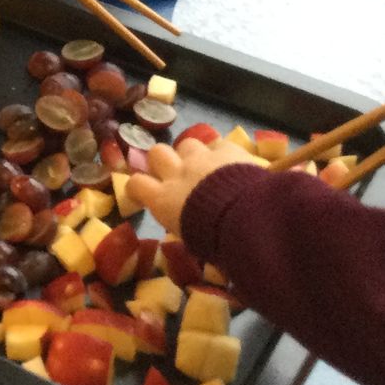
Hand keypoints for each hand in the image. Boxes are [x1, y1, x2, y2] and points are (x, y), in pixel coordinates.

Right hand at [124, 136, 262, 234]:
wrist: (248, 220)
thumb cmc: (217, 241)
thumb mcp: (191, 241)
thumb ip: (183, 225)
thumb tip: (186, 227)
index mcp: (163, 199)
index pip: (136, 184)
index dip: (137, 186)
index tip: (142, 192)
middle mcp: (177, 173)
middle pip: (157, 152)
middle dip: (163, 160)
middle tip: (173, 172)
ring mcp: (202, 159)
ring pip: (187, 143)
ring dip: (192, 154)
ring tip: (203, 166)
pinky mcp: (227, 151)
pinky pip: (218, 144)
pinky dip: (221, 153)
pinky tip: (230, 162)